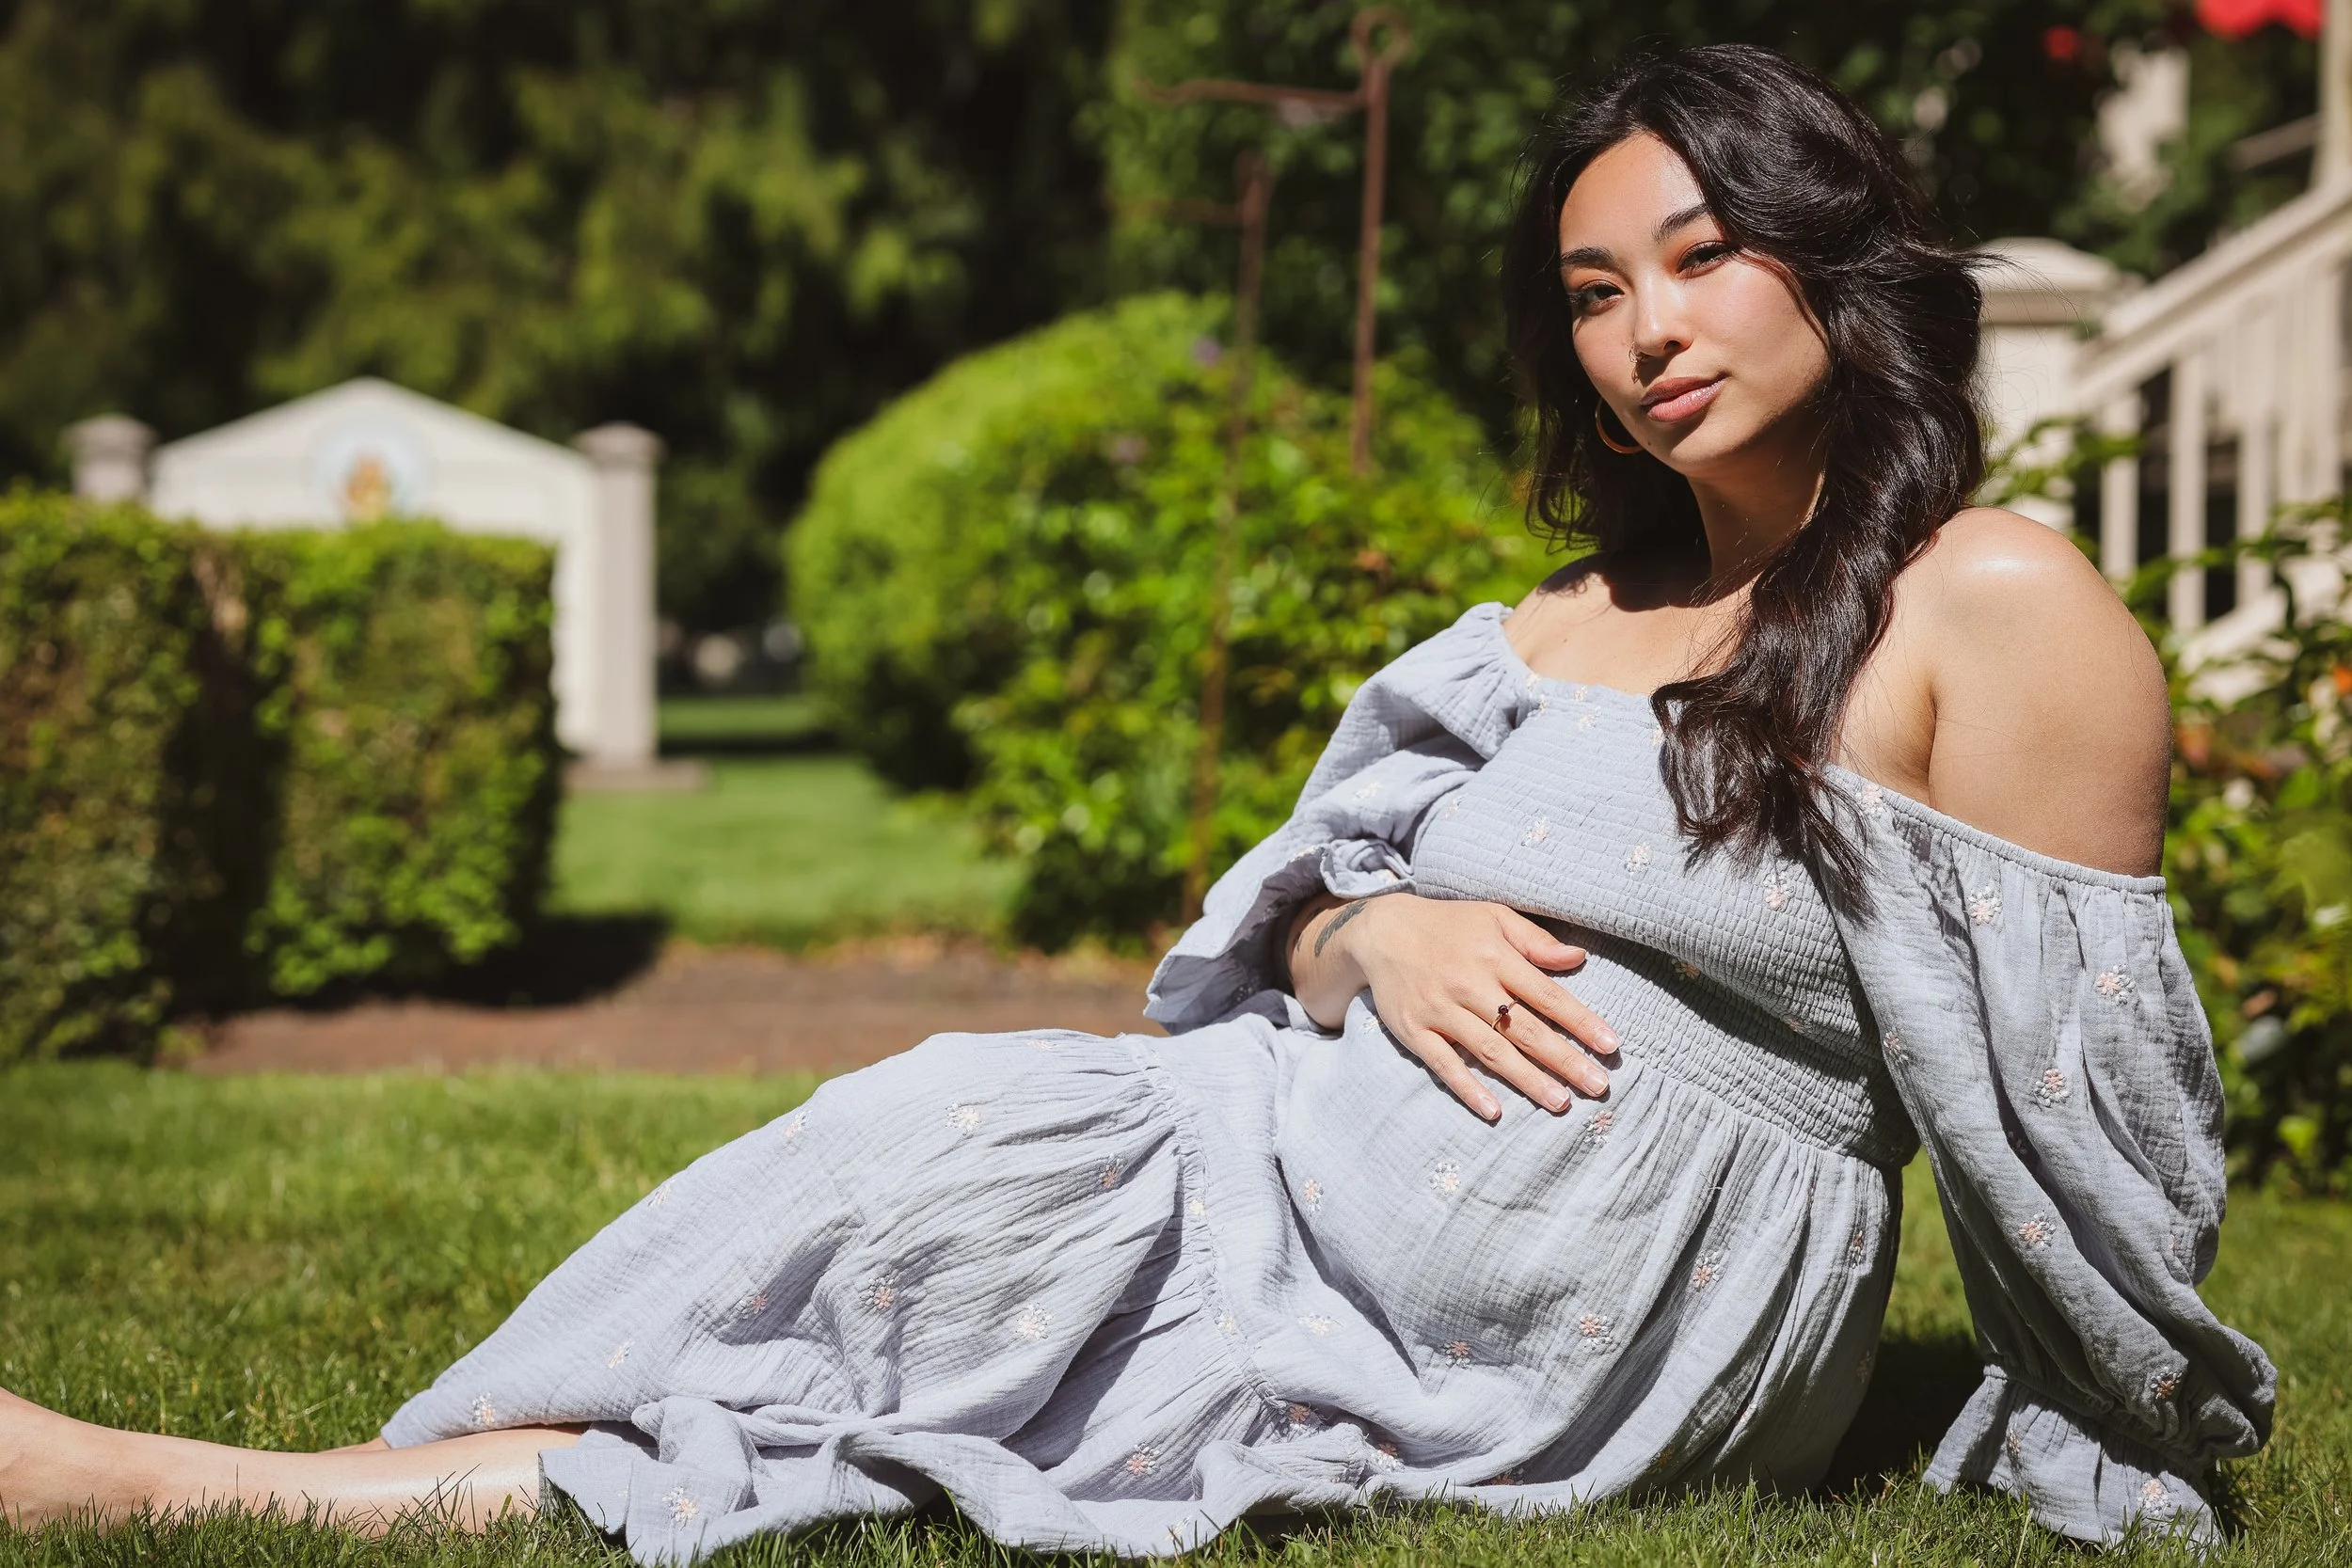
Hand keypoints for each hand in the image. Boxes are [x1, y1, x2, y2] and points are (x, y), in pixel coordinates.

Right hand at [1286, 893, 1618, 1121]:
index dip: (1580, 1021)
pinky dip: (1468, 1088)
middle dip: (1564, 1059)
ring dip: (1527, 1079)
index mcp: (1495, 957)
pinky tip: (1494, 1111)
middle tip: (1597, 1087)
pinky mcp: (1415, 1031)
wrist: (1382, 931)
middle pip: (1524, 1029)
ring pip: (1490, 1051)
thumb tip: (1578, 958)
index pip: (1547, 995)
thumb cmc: (1448, 925)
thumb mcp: (1493, 917)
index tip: (1611, 1046)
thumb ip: (1535, 940)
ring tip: (1560, 1103)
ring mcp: (1440, 1011)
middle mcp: (1470, 985)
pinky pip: (1444, 1065)